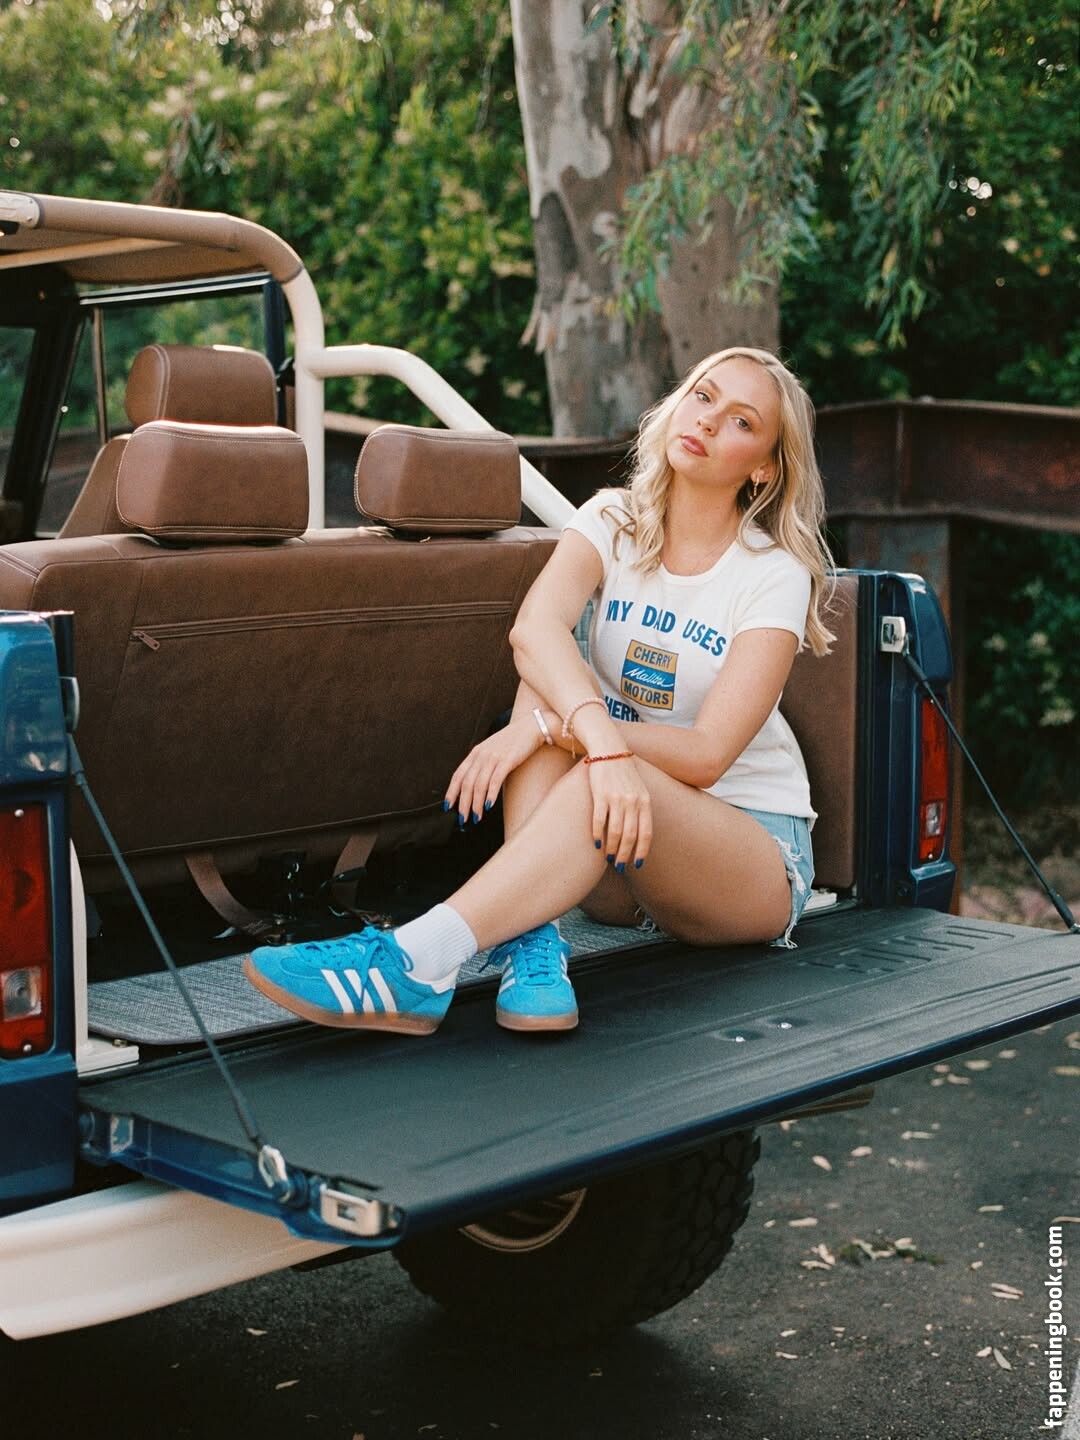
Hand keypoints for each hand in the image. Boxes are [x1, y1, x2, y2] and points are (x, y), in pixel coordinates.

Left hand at [445, 718, 542, 823]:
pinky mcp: (507, 760)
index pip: (458, 775)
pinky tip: (489, 805)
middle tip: (463, 819)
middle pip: (467, 783)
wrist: (530, 727)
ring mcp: (494, 757)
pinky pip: (495, 780)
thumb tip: (474, 785)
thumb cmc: (512, 741)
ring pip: (479, 784)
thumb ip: (482, 764)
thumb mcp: (491, 750)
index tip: (448, 807)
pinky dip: (491, 794)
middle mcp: (481, 755)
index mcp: (475, 753)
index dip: (451, 792)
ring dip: (476, 804)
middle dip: (463, 804)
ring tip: (476, 817)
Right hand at [587, 755, 652, 869]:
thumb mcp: (639, 791)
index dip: (641, 851)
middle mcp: (633, 801)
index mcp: (645, 802)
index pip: (646, 833)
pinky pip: (599, 820)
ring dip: (612, 848)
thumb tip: (638, 835)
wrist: (609, 751)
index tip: (637, 864)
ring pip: (615, 831)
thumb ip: (641, 810)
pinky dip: (598, 834)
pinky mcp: (600, 794)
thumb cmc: (624, 774)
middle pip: (630, 836)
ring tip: (608, 857)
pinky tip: (596, 843)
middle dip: (625, 854)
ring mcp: (616, 798)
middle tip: (620, 865)